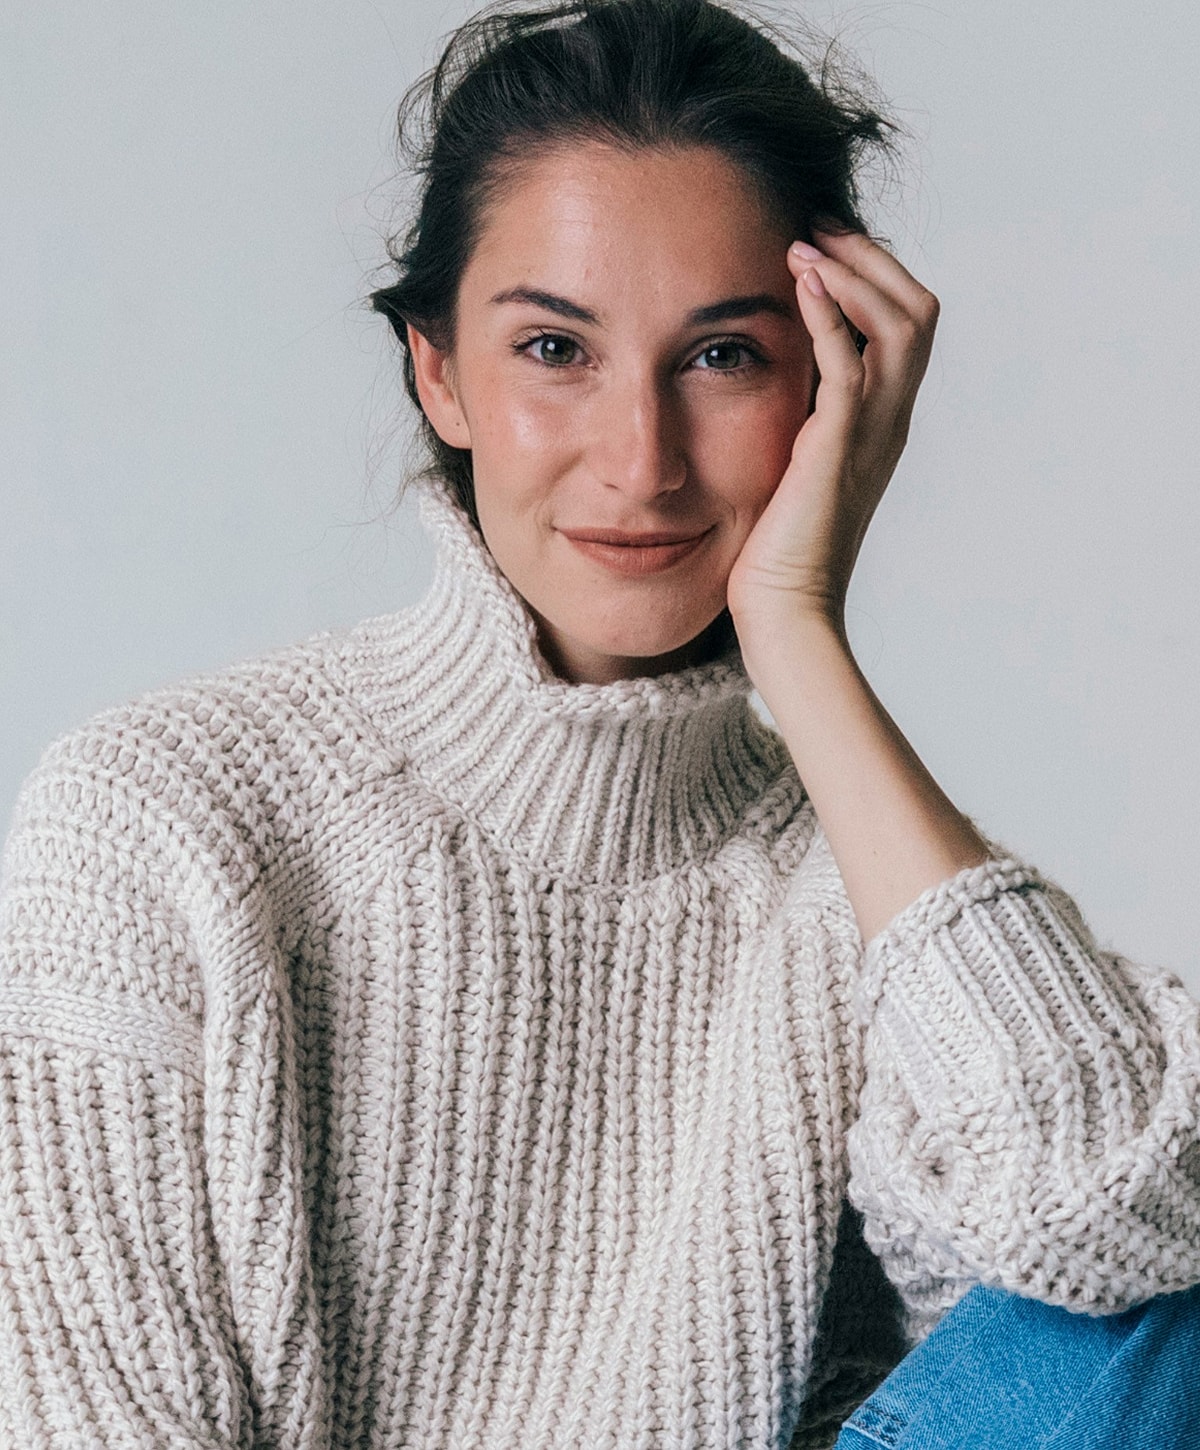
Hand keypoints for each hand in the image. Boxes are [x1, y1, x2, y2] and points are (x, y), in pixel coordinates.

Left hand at [726, 229, 938, 662]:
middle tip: (817, 228)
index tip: (821, 247)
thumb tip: (766, 377)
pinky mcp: (838, 449)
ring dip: (853, 274)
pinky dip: (831, 317)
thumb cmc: (774, 551)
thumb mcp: (791, 465)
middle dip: (870, 258)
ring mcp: (872, 435)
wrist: (784, 610)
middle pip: (916, 311)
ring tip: (805, 244)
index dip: (872, 277)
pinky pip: (851, 366)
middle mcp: (889, 422)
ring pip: (899, 325)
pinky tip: (802, 284)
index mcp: (881, 425)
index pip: (905, 326)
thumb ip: (797, 419)